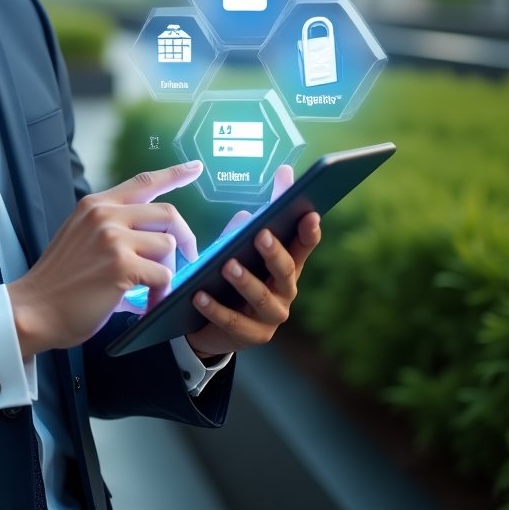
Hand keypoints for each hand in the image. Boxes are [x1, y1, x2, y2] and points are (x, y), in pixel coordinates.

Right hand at [7, 162, 202, 358]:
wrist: (33, 308)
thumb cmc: (58, 281)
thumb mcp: (81, 237)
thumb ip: (114, 231)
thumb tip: (154, 246)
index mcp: (96, 205)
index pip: (143, 182)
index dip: (174, 174)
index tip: (195, 168)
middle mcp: (105, 215)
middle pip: (168, 214)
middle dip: (185, 238)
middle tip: (187, 256)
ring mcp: (113, 238)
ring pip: (168, 246)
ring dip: (166, 271)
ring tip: (149, 289)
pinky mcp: (121, 266)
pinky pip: (163, 276)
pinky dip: (160, 293)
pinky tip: (146, 303)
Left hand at [185, 165, 321, 357]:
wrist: (213, 321)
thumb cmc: (233, 275)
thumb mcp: (244, 242)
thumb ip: (261, 213)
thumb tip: (283, 173)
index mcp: (286, 264)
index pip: (303, 245)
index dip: (309, 230)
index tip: (309, 213)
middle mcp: (285, 290)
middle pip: (286, 269)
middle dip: (274, 251)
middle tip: (260, 234)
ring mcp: (271, 315)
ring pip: (262, 296)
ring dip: (245, 280)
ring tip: (227, 265)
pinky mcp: (251, 335)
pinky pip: (232, 320)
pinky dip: (215, 307)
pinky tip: (198, 295)